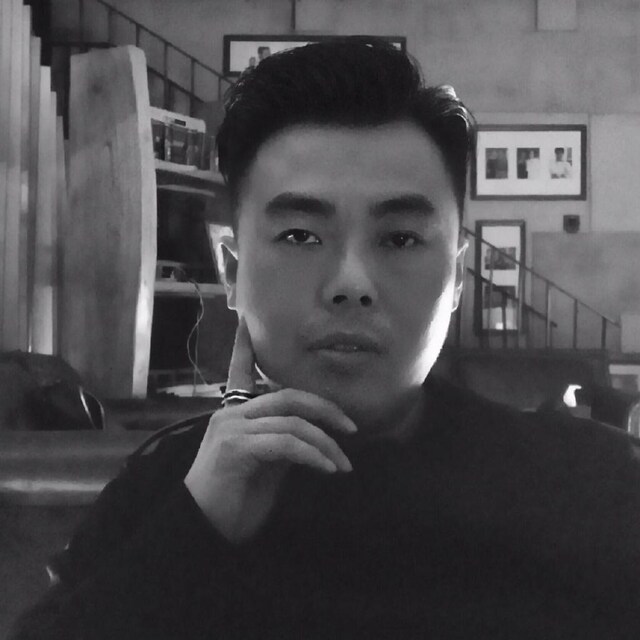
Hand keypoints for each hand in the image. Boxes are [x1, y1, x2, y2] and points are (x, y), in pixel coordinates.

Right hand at [184, 317, 355, 542]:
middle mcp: (230, 414)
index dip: (243, 347)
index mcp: (234, 414)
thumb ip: (283, 441)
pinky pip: (285, 443)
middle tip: (351, 427)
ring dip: (325, 443)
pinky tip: (327, 469)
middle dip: (324, 409)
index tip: (245, 322)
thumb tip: (312, 432)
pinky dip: (312, 454)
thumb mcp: (266, 465)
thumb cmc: (235, 500)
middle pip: (286, 396)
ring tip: (343, 464)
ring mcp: (231, 428)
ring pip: (291, 420)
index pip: (239, 372)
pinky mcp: (235, 447)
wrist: (205, 530)